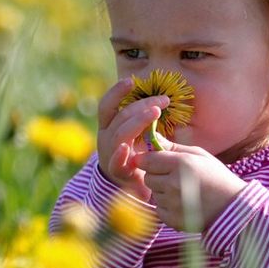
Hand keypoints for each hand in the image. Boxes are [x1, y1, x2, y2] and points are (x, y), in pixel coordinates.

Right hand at [96, 78, 169, 200]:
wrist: (128, 186)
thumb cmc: (135, 154)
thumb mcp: (137, 135)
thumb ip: (142, 121)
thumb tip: (160, 99)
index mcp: (107, 127)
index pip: (106, 106)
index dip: (116, 92)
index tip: (131, 81)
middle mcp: (106, 138)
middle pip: (120, 117)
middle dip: (141, 106)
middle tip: (163, 100)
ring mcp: (110, 155)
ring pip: (120, 136)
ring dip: (138, 122)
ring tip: (156, 112)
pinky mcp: (118, 172)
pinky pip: (116, 163)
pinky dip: (120, 155)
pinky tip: (126, 149)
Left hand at [133, 142, 246, 231]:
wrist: (234, 208)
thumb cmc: (217, 177)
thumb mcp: (199, 155)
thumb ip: (174, 147)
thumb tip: (153, 137)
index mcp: (181, 164)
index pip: (147, 160)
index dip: (148, 160)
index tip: (153, 161)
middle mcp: (174, 184)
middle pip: (148, 177)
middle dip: (157, 176)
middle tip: (174, 177)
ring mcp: (172, 203)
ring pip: (154, 193)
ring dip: (163, 192)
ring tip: (183, 191)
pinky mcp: (172, 219)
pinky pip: (159, 209)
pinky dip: (167, 207)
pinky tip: (183, 203)